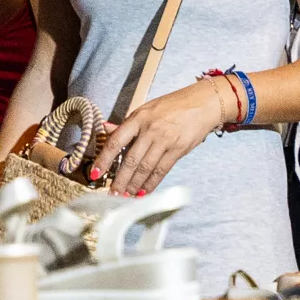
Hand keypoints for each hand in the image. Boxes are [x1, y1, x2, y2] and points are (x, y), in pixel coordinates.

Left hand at [84, 78, 233, 195]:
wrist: (203, 103)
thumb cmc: (173, 105)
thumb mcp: (147, 109)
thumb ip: (128, 124)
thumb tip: (106, 129)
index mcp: (138, 118)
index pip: (116, 141)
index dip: (104, 159)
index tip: (95, 173)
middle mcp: (150, 129)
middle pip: (131, 160)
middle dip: (120, 180)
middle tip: (112, 193)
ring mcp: (165, 140)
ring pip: (145, 168)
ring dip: (134, 185)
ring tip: (126, 196)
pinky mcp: (178, 149)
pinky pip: (161, 171)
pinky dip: (151, 184)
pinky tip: (144, 192)